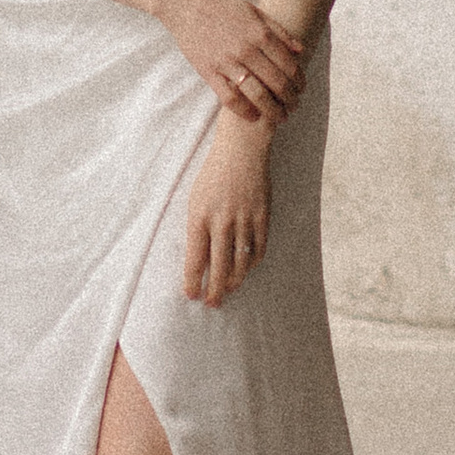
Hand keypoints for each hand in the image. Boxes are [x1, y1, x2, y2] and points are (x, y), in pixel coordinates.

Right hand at [158, 0, 306, 122]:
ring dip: (273, 110)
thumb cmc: (223, 6)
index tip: (302, 90)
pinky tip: (254, 116)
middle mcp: (246, 49)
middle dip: (290, 99)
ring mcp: (227, 62)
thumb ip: (279, 31)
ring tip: (280, 116)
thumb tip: (301, 50)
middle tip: (294, 106)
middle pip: (277, 82)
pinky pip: (230, 98)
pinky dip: (244, 111)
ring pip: (257, 94)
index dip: (299, 82)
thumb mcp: (255, 11)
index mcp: (260, 33)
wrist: (186, 5)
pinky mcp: (209, 72)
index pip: (289, 65)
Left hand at [185, 106, 272, 305]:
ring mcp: (244, 220)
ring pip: (240, 263)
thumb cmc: (213, 175)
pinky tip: (247, 269)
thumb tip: (198, 261)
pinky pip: (259, 248)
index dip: (193, 281)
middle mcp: (222, 221)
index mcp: (200, 217)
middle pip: (218, 267)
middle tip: (211, 303)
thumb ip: (196, 229)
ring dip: (234, 281)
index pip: (195, 259)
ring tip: (228, 290)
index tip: (191, 295)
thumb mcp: (195, 199)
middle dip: (214, 290)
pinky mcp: (262, 216)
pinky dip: (252, 263)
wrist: (241, 150)